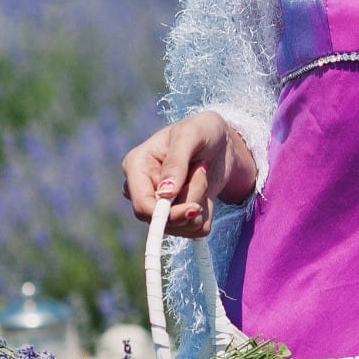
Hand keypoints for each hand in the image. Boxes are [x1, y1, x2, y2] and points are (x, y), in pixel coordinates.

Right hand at [120, 111, 255, 237]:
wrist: (222, 140)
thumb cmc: (203, 129)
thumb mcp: (191, 135)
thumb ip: (176, 162)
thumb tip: (164, 194)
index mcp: (136, 166)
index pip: (142, 205)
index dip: (164, 214)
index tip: (194, 207)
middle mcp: (144, 188)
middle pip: (161, 221)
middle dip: (189, 203)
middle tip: (202, 171)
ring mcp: (160, 204)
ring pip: (182, 226)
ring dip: (201, 202)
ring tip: (202, 172)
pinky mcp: (180, 214)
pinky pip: (196, 229)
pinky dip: (208, 211)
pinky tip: (205, 188)